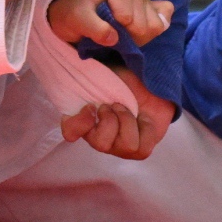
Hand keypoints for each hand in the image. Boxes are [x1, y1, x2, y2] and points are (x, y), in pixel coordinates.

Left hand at [48, 0, 174, 48]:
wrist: (74, 14)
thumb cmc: (75, 13)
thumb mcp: (76, 19)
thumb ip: (93, 27)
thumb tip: (113, 37)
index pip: (129, 18)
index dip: (116, 30)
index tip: (103, 28)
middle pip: (145, 25)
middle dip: (128, 36)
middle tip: (110, 33)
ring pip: (155, 26)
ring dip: (138, 37)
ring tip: (120, 32)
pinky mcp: (152, 9)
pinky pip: (163, 21)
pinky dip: (152, 31)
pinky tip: (136, 32)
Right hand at [60, 64, 175, 159]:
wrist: (150, 80)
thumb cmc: (124, 78)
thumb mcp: (104, 74)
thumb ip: (87, 77)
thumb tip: (75, 72)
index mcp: (86, 119)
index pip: (71, 132)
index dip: (78, 124)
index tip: (90, 106)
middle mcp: (100, 137)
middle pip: (100, 144)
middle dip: (110, 119)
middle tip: (115, 104)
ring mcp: (120, 146)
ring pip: (124, 146)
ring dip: (128, 121)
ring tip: (130, 109)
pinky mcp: (141, 148)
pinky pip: (141, 148)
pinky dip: (143, 129)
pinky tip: (143, 119)